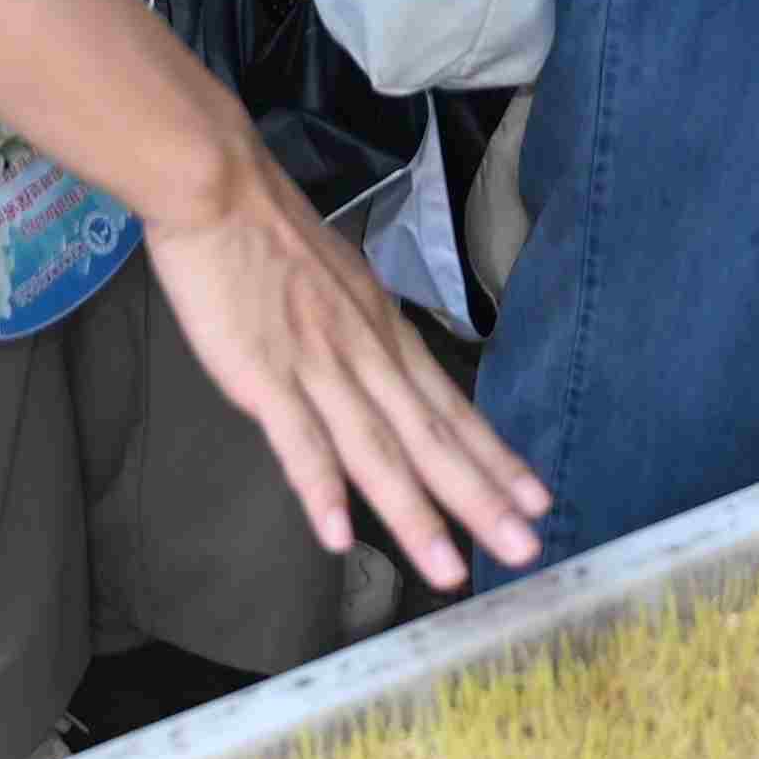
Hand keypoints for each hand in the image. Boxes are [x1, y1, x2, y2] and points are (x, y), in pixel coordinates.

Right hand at [146, 141, 546, 590]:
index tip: (537, 500)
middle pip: (432, 439)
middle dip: (481, 499)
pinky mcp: (265, 377)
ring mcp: (319, 368)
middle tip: (526, 549)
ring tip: (450, 570)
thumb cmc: (272, 235)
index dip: (495, 457)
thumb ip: (363, 336)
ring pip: (378, 452)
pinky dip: (321, 490)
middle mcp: (368, 356)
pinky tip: (340, 537)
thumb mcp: (343, 285)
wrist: (221, 189)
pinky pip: (298, 442)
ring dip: (415, 515)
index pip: (452, 408)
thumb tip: (383, 370)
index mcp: (385, 335)